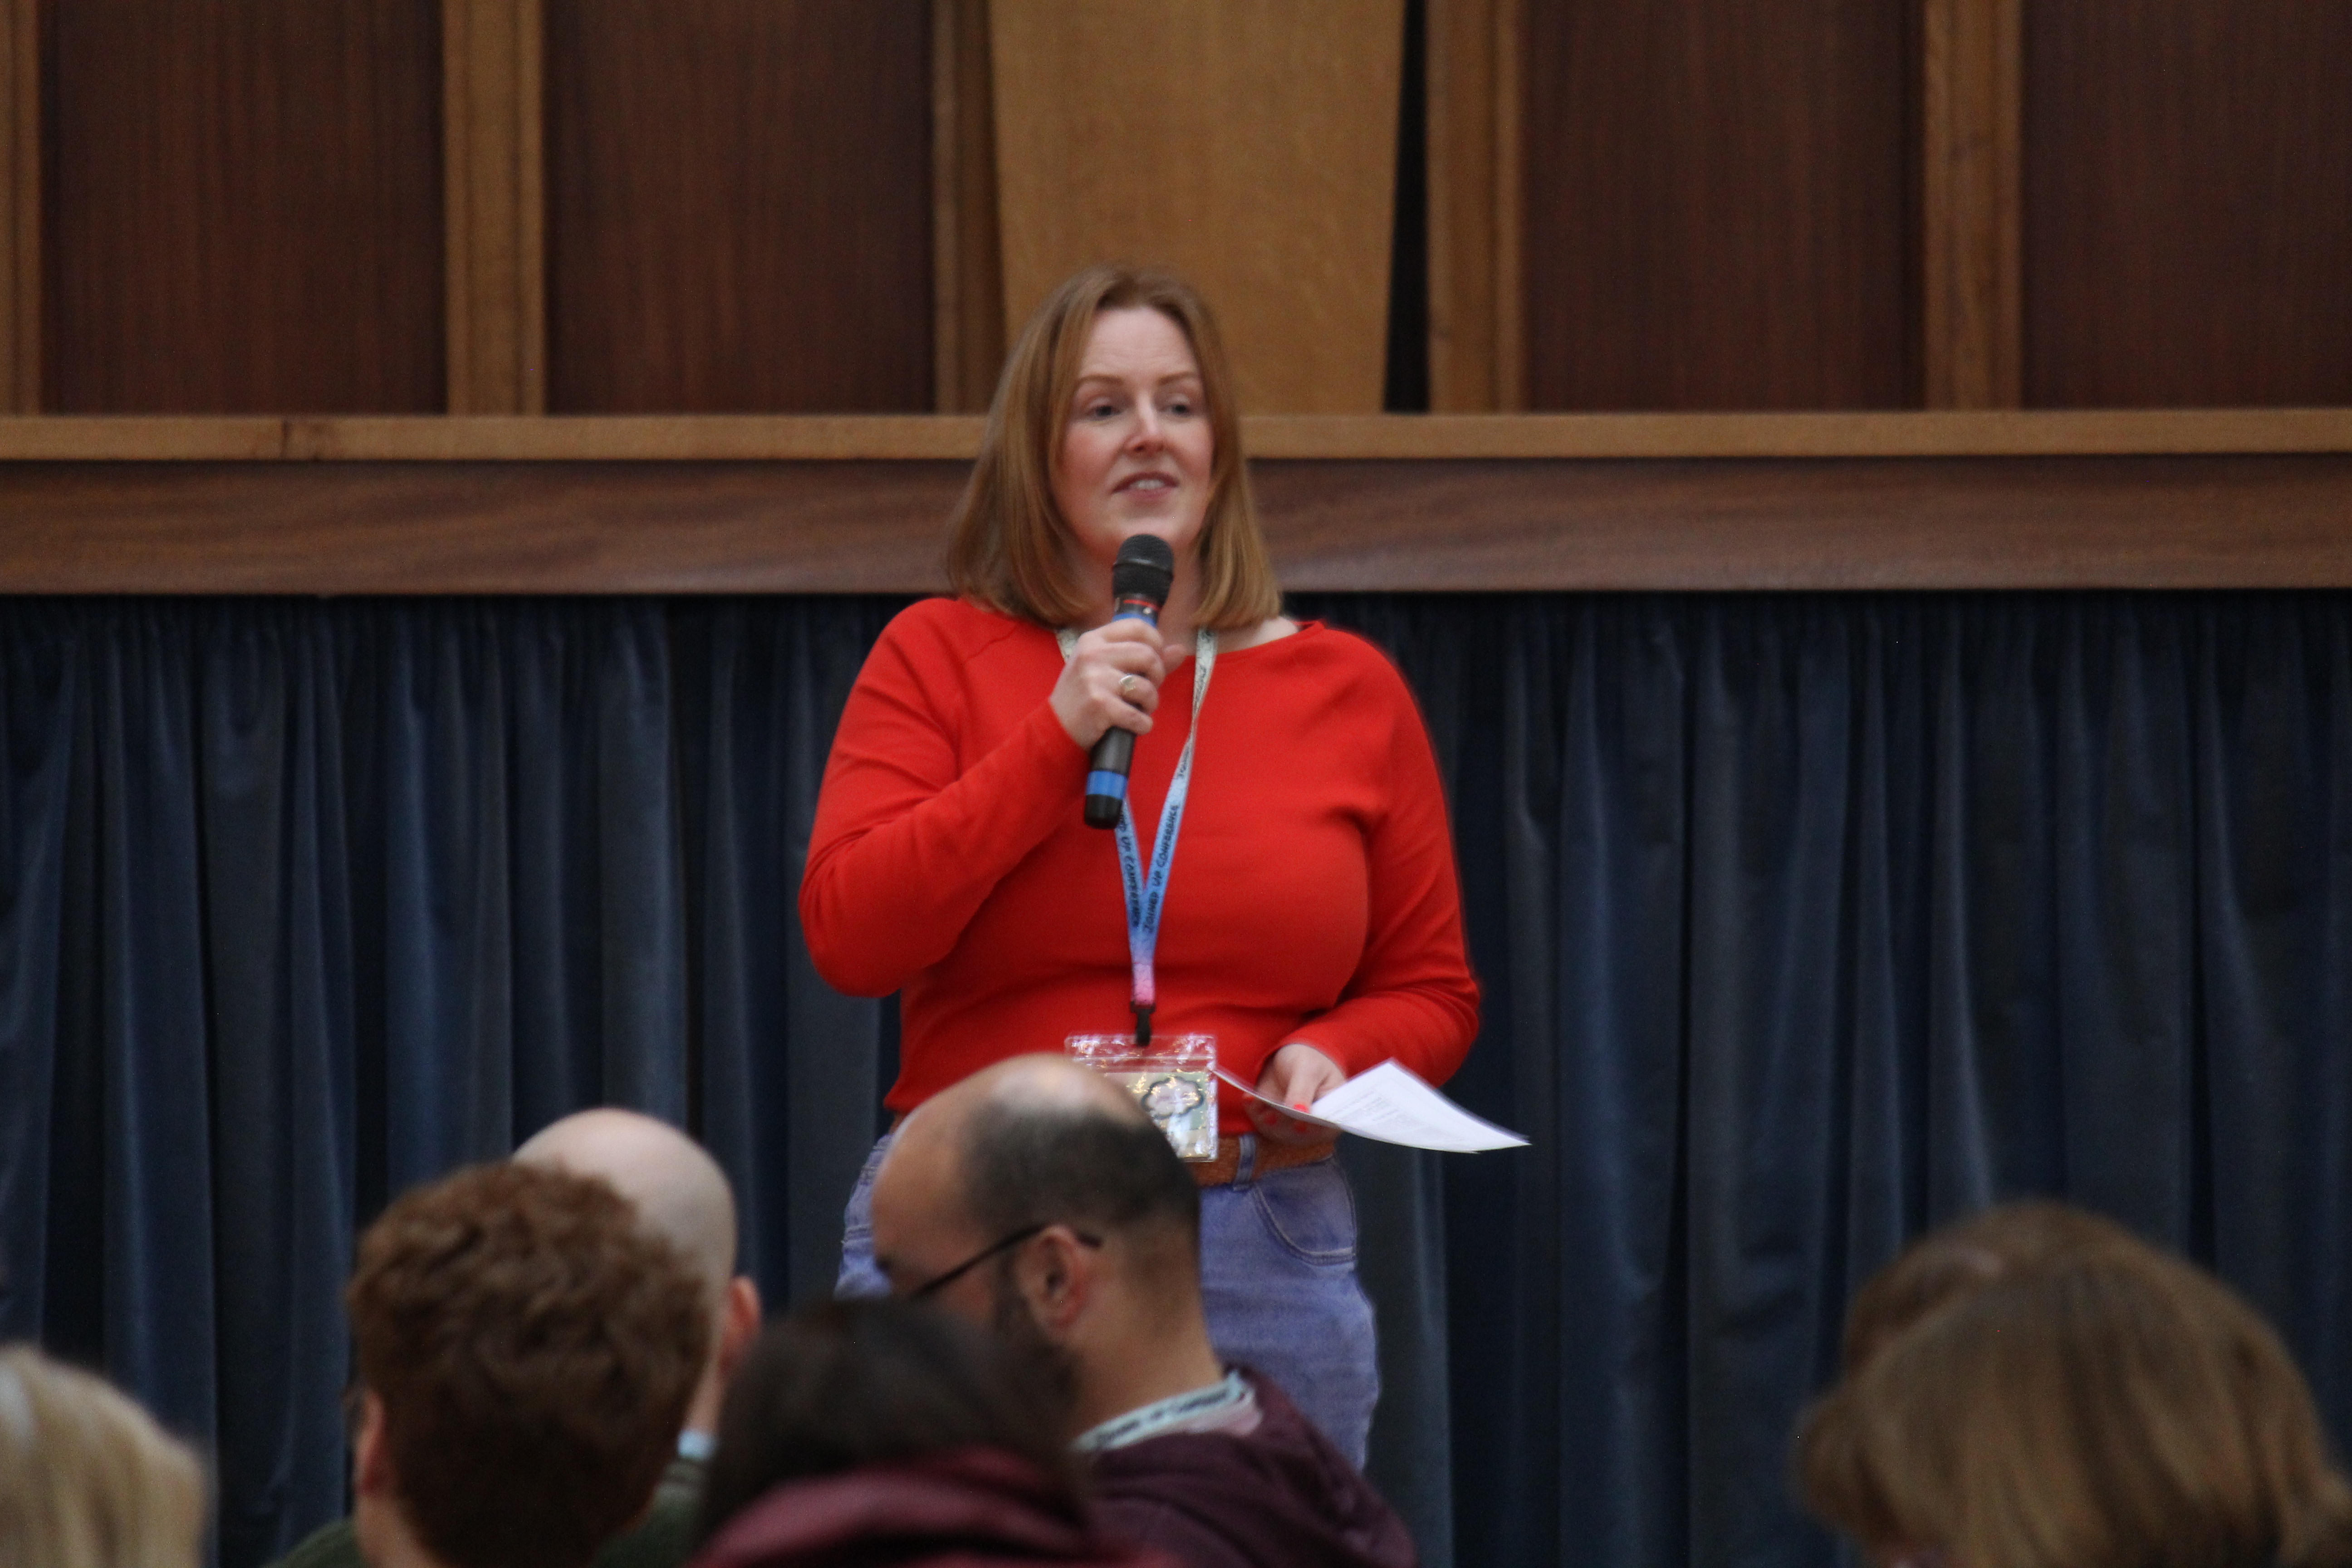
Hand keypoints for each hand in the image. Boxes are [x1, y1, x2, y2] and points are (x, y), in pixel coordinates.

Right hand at [1050, 618, 1167, 748]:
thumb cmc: (1083, 696)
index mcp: (1094, 639)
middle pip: (1147, 655)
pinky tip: (1136, 726)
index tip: (1155, 660)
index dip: (1156, 642)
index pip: (1137, 627)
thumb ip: (1143, 658)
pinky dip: (1143, 725)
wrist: (1055, 728)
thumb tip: (1180, 649)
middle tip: (1149, 689)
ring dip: (1151, 703)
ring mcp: (1094, 679)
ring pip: (1145, 687)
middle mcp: (1093, 655)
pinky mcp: (1099, 705)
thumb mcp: (1105, 668)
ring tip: (1142, 708)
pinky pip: (1138, 715)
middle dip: (1157, 676)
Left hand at [1247, 1043, 1345, 1144]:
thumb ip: (1302, 1092)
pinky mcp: (1272, 1119)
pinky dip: (1253, 1110)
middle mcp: (1312, 1124)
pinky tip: (1249, 1098)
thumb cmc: (1309, 1060)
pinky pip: (1260, 1121)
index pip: (1326, 1128)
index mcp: (1332, 1112)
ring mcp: (1291, 1124)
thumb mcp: (1308, 1069)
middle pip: (1299, 1134)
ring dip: (1266, 1119)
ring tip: (1256, 1103)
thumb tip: (1300, 1113)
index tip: (1301, 1124)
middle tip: (1272, 1114)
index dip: (1314, 1129)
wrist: (1290, 1056)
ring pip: (1278, 1131)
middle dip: (1284, 1124)